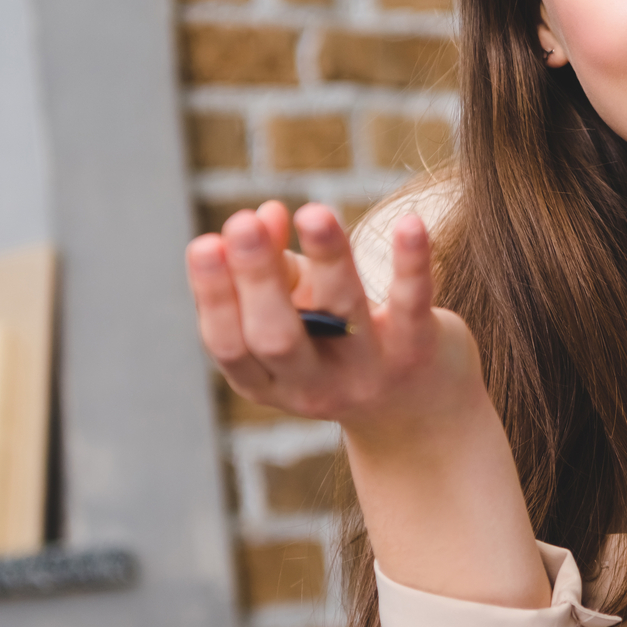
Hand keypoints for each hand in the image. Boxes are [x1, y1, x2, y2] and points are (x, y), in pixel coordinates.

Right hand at [186, 201, 486, 452]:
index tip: (205, 243)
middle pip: (276, 337)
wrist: (421, 413)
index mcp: (267, 381)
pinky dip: (411, 264)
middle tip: (242, 223)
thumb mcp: (298, 315)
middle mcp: (315, 388)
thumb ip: (273, 266)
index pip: (230, 344)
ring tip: (313, 213)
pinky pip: (412, 305)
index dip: (214, 296)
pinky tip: (410, 223)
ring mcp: (369, 373)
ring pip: (344, 312)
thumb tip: (266, 212)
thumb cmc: (341, 344)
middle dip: (256, 279)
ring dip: (328, 258)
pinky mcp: (419, 353)